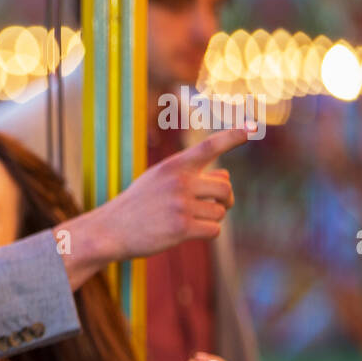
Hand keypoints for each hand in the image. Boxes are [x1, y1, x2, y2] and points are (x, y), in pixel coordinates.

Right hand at [61, 127, 247, 289]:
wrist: (109, 230)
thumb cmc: (137, 205)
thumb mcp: (158, 181)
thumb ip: (191, 175)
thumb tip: (225, 176)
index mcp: (173, 166)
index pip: (209, 146)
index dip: (233, 136)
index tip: (252, 127)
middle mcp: (178, 182)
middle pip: (225, 188)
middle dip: (225, 200)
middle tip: (217, 206)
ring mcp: (180, 205)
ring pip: (220, 212)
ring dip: (211, 219)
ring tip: (189, 220)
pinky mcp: (181, 228)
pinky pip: (213, 230)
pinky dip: (206, 233)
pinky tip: (188, 233)